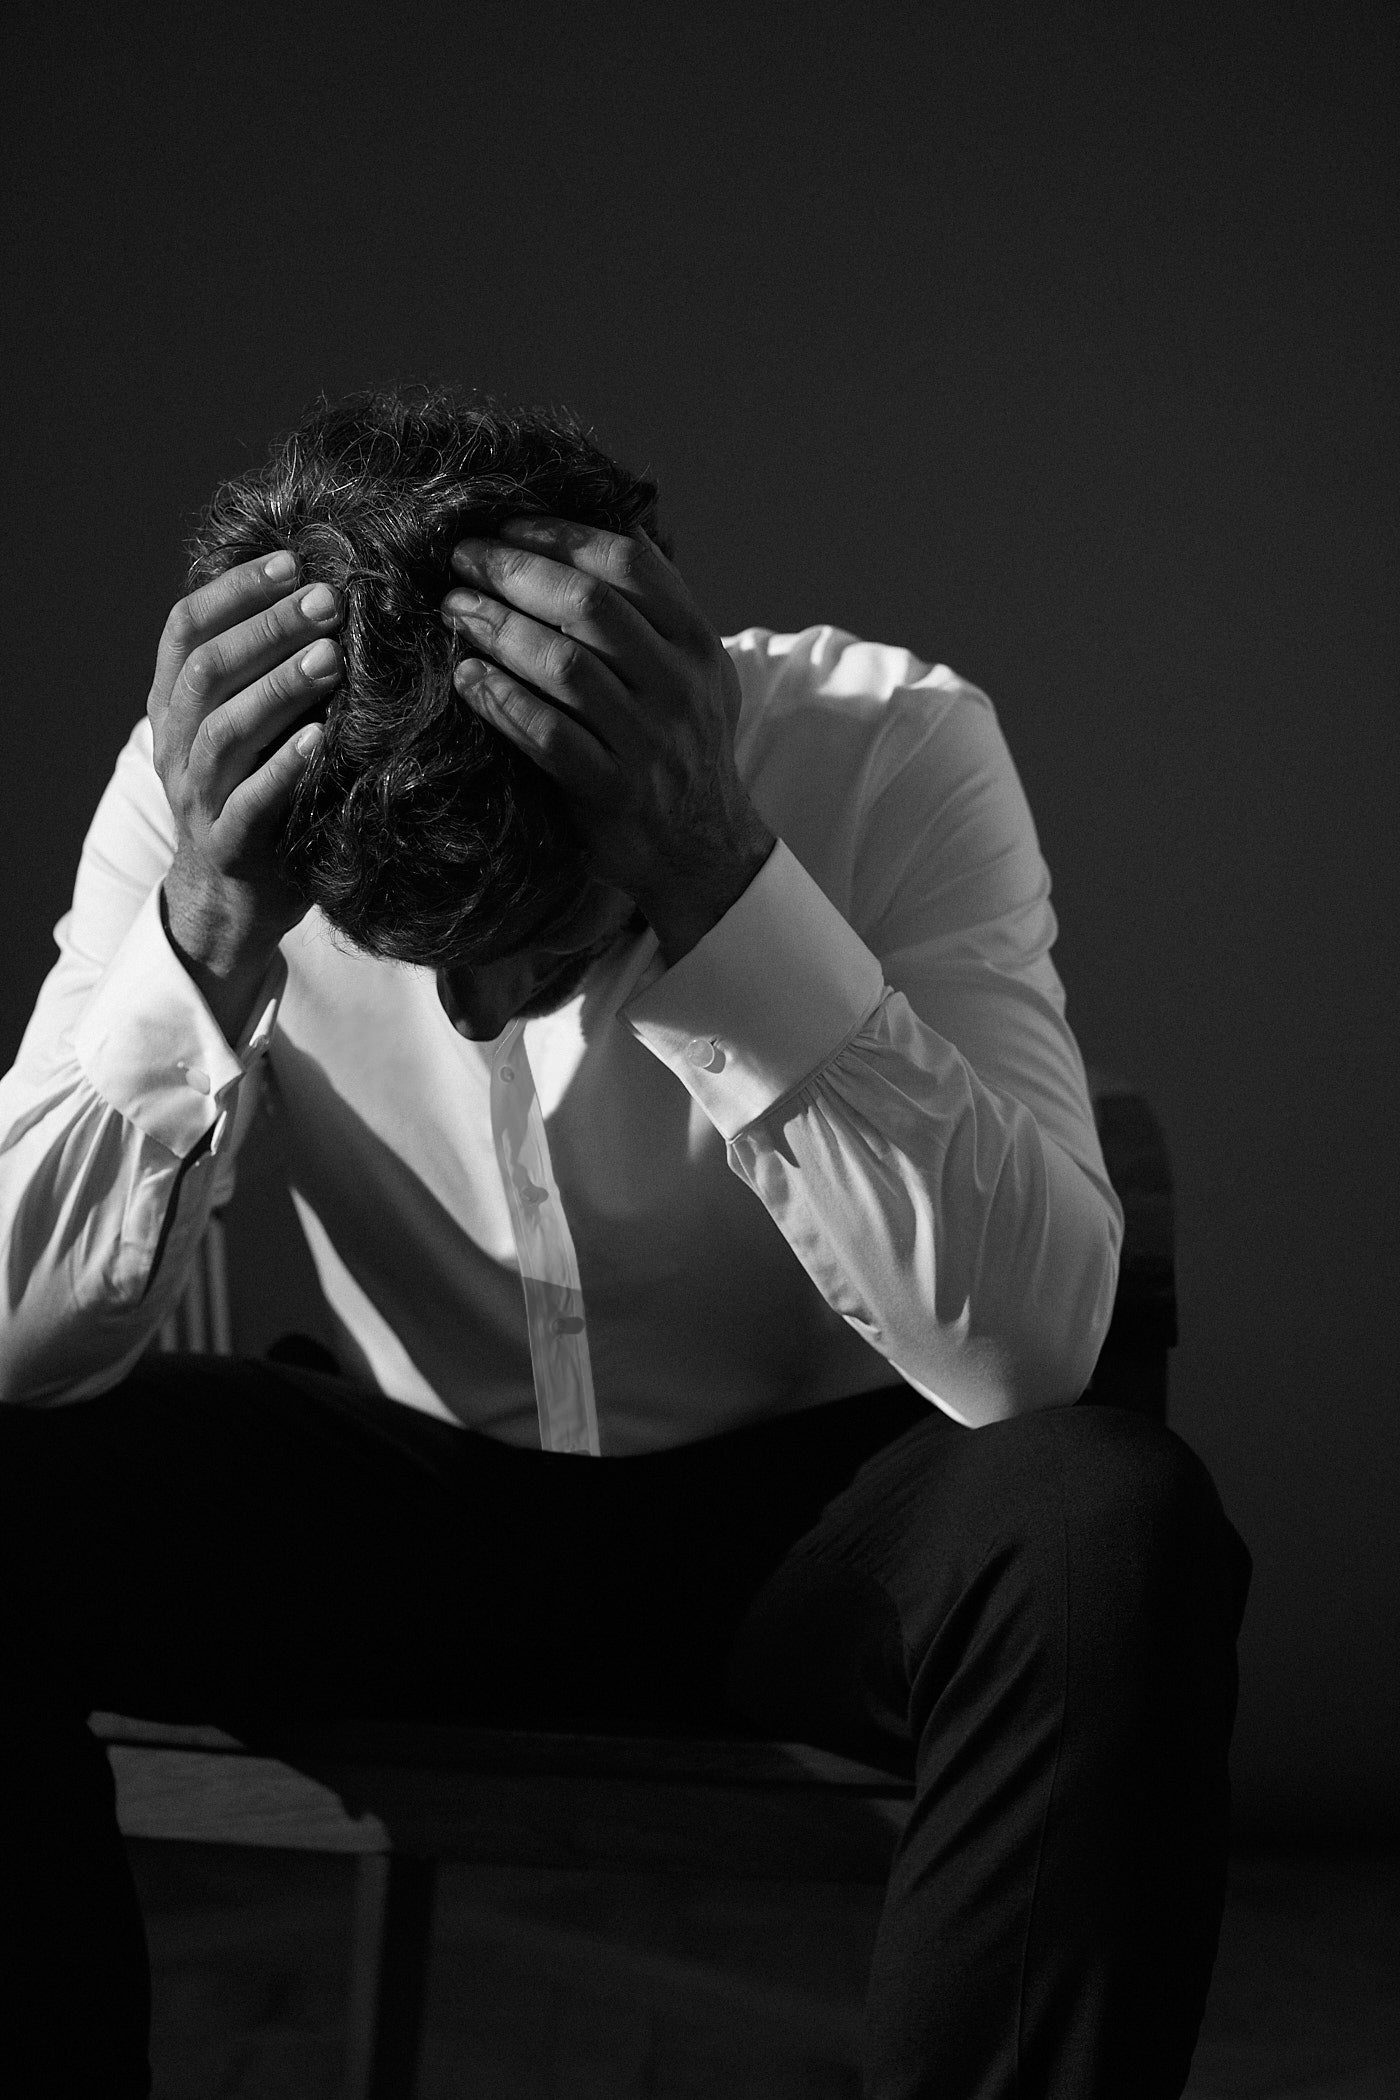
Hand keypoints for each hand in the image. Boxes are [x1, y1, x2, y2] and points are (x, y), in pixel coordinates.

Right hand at [147, 552, 342, 1035]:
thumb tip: (331, 595)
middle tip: (326, 598)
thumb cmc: (257, 795)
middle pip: (208, 670)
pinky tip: (319, 740)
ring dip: (278, 687)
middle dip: (267, 627)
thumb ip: (268, 673)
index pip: (186, 628)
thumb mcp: (250, 728)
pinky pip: (251, 803)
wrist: (232, 899)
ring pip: (224, 731)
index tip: (290, 561)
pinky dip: (283, 768)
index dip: (235, 590)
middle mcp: (176, 745)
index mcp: (174, 705)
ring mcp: (197, 798)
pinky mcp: (229, 846)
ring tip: (330, 657)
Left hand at [441, 520, 774, 962]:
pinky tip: (466, 677)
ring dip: (500, 629)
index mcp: (697, 644)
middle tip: (461, 558)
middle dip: (516, 572)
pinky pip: (548, 736)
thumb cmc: (683, 746)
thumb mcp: (696, 670)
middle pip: (591, 606)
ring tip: (455, 609)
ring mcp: (648, 741)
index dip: (562, 535)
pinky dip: (501, 700)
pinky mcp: (614, 792)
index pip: (630, 564)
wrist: (705, 850)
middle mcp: (678, 686)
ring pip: (566, 666)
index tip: (505, 525)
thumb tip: (618, 524)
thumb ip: (662, 605)